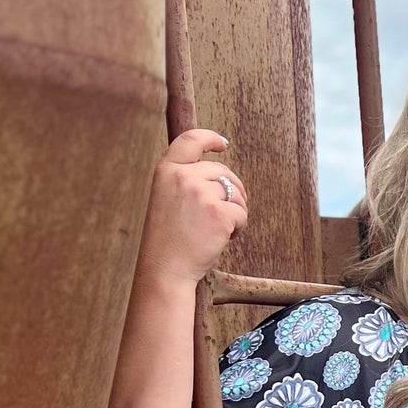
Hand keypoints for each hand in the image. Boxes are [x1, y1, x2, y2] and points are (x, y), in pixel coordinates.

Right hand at [132, 127, 248, 290]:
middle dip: (231, 191)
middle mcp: (183, 176)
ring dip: (235, 211)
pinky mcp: (219, 213)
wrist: (165, 269)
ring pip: (235, 193)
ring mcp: (201, 193)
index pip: (190, 140)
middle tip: (222, 215)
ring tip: (217, 229)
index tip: (222, 143)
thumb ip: (185, 181)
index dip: (209, 138)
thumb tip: (219, 175)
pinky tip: (223, 238)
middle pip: (222, 172)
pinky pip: (242, 213)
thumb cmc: (168, 240)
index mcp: (166, 170)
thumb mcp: (166, 199)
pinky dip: (239, 227)